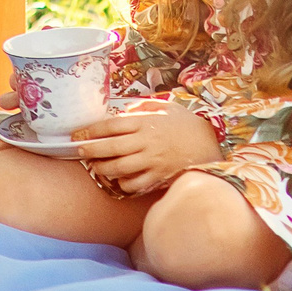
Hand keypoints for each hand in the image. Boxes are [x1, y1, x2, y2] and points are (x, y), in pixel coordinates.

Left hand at [69, 101, 221, 196]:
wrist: (213, 143)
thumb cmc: (187, 123)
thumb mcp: (166, 107)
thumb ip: (143, 106)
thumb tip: (124, 110)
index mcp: (145, 122)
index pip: (110, 126)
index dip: (90, 131)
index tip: (78, 134)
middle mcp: (146, 141)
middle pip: (110, 147)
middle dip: (90, 150)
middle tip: (79, 151)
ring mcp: (153, 160)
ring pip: (119, 168)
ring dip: (103, 168)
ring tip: (96, 167)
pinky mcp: (160, 176)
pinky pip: (136, 184)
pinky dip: (124, 184)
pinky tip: (120, 180)